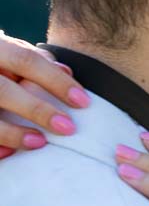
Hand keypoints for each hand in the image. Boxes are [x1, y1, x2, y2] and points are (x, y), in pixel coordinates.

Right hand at [0, 32, 90, 158]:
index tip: (83, 101)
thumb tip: (68, 72)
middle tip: (68, 128)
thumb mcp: (8, 50)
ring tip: (39, 143)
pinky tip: (8, 154)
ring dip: (12, 132)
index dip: (56, 80)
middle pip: (4, 90)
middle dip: (37, 110)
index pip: (26, 60)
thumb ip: (33, 61)